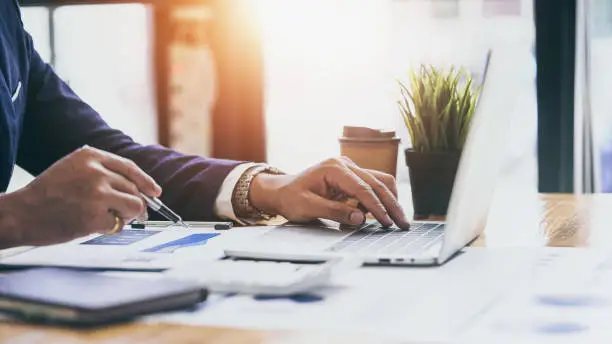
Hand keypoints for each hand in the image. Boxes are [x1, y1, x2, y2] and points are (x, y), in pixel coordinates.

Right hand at [0, 146, 160, 246]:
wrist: (21, 213)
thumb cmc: (48, 193)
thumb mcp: (73, 168)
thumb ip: (102, 172)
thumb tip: (138, 188)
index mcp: (91, 156)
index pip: (130, 167)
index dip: (146, 181)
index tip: (156, 192)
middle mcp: (96, 172)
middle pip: (134, 188)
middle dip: (138, 203)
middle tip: (135, 215)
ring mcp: (97, 194)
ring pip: (134, 205)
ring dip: (130, 215)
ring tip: (115, 219)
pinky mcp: (94, 217)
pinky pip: (120, 224)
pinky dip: (114, 228)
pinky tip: (98, 226)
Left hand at [250, 157, 409, 228]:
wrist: (282, 191)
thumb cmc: (291, 198)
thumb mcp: (307, 208)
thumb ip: (334, 212)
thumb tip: (360, 218)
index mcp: (334, 168)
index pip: (363, 187)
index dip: (377, 206)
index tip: (387, 222)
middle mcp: (345, 164)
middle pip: (377, 182)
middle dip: (391, 204)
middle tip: (403, 224)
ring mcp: (350, 168)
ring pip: (380, 181)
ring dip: (389, 200)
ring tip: (397, 220)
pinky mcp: (352, 176)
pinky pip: (372, 186)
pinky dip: (379, 200)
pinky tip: (380, 216)